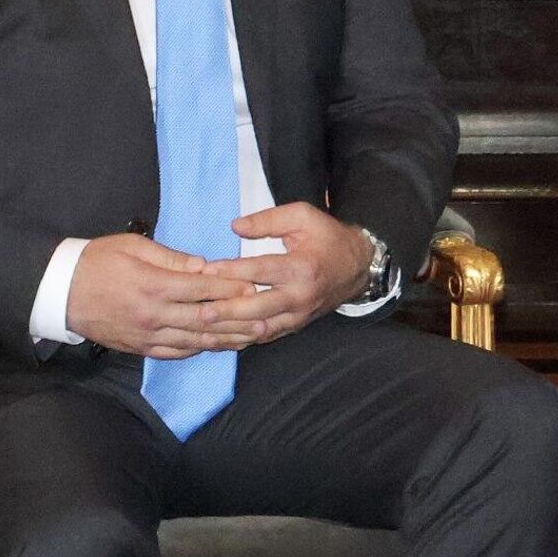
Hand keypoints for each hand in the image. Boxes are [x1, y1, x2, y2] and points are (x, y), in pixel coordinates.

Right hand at [66, 234, 263, 357]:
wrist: (58, 291)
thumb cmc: (97, 261)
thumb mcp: (134, 246)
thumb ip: (172, 257)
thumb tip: (204, 266)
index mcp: (154, 285)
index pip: (203, 289)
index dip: (231, 289)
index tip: (256, 286)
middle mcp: (153, 315)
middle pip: (205, 319)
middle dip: (238, 319)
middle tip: (267, 318)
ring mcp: (146, 335)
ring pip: (194, 341)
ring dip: (225, 340)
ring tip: (252, 337)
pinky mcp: (139, 347)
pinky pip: (174, 352)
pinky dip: (199, 350)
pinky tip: (217, 346)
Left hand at [198, 203, 375, 344]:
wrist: (358, 268)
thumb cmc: (328, 238)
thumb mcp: (304, 217)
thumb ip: (269, 220)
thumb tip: (235, 227)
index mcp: (303, 267)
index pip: (262, 271)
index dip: (233, 271)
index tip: (206, 271)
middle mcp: (301, 295)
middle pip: (259, 307)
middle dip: (228, 310)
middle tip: (199, 311)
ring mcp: (299, 315)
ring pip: (261, 328)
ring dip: (232, 330)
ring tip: (204, 329)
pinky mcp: (296, 325)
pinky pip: (266, 337)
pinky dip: (243, 339)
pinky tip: (222, 338)